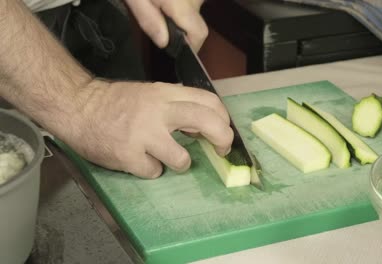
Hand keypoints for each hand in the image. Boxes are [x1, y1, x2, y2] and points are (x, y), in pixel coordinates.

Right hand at [66, 80, 232, 178]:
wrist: (77, 106)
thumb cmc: (115, 102)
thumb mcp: (150, 93)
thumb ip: (176, 104)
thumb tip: (203, 122)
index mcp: (165, 94)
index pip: (210, 101)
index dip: (224, 120)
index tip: (223, 132)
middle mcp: (158, 111)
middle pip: (208, 122)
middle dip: (223, 140)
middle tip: (222, 150)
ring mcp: (143, 135)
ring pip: (182, 159)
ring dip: (180, 163)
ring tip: (167, 158)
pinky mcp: (128, 156)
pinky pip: (153, 172)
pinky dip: (150, 170)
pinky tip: (140, 160)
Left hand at [125, 0, 207, 51]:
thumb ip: (148, 19)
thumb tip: (164, 43)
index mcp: (180, 2)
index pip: (198, 33)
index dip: (191, 47)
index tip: (176, 51)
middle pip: (195, 20)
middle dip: (177, 25)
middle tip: (152, 12)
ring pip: (192, 7)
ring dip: (176, 9)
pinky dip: (178, 0)